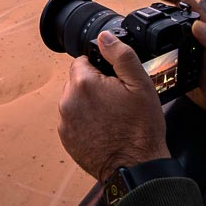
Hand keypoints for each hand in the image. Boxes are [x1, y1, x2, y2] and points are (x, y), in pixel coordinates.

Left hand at [57, 30, 169, 180]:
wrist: (136, 168)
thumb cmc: (140, 129)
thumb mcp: (140, 84)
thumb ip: (120, 55)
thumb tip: (104, 37)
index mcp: (83, 84)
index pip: (82, 61)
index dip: (101, 69)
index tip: (115, 83)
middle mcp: (67, 101)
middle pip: (77, 81)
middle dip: (94, 85)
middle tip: (117, 100)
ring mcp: (65, 122)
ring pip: (75, 100)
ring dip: (89, 103)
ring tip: (112, 117)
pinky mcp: (66, 139)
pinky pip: (74, 119)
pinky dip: (86, 121)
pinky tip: (104, 129)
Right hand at [141, 0, 205, 118]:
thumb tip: (196, 26)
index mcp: (202, 24)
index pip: (181, 1)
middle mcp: (190, 34)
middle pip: (166, 14)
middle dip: (150, 10)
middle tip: (135, 14)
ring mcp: (181, 48)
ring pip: (160, 34)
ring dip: (147, 31)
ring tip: (134, 33)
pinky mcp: (174, 62)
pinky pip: (158, 53)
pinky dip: (148, 52)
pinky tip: (140, 54)